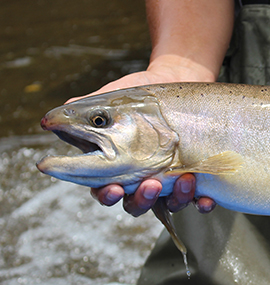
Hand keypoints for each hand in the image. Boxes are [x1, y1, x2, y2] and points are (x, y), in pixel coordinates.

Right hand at [76, 55, 217, 216]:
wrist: (177, 80)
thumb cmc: (139, 95)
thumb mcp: (111, 101)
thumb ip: (84, 112)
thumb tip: (50, 120)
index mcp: (117, 168)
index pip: (105, 190)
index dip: (106, 194)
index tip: (111, 189)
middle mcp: (142, 180)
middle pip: (137, 204)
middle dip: (142, 199)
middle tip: (149, 184)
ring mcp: (170, 182)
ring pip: (170, 204)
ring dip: (176, 198)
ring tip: (184, 179)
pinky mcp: (196, 178)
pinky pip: (199, 200)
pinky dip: (202, 203)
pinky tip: (205, 198)